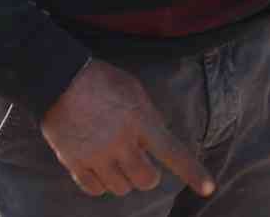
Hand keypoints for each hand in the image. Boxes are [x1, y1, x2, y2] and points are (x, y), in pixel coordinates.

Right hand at [40, 59, 214, 198]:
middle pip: (146, 180)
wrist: (60, 79)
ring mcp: (97, 155)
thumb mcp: (135, 90)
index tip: (209, 187)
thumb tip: (158, 139)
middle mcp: (121, 143)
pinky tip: (100, 169)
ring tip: (117, 162)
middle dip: (148, 175)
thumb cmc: (101, 80)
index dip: (193, 172)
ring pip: (121, 188)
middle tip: (140, 162)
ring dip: (123, 179)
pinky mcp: (75, 163)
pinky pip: (95, 190)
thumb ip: (149, 116)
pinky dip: (100, 184)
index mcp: (141, 121)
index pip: (172, 152)